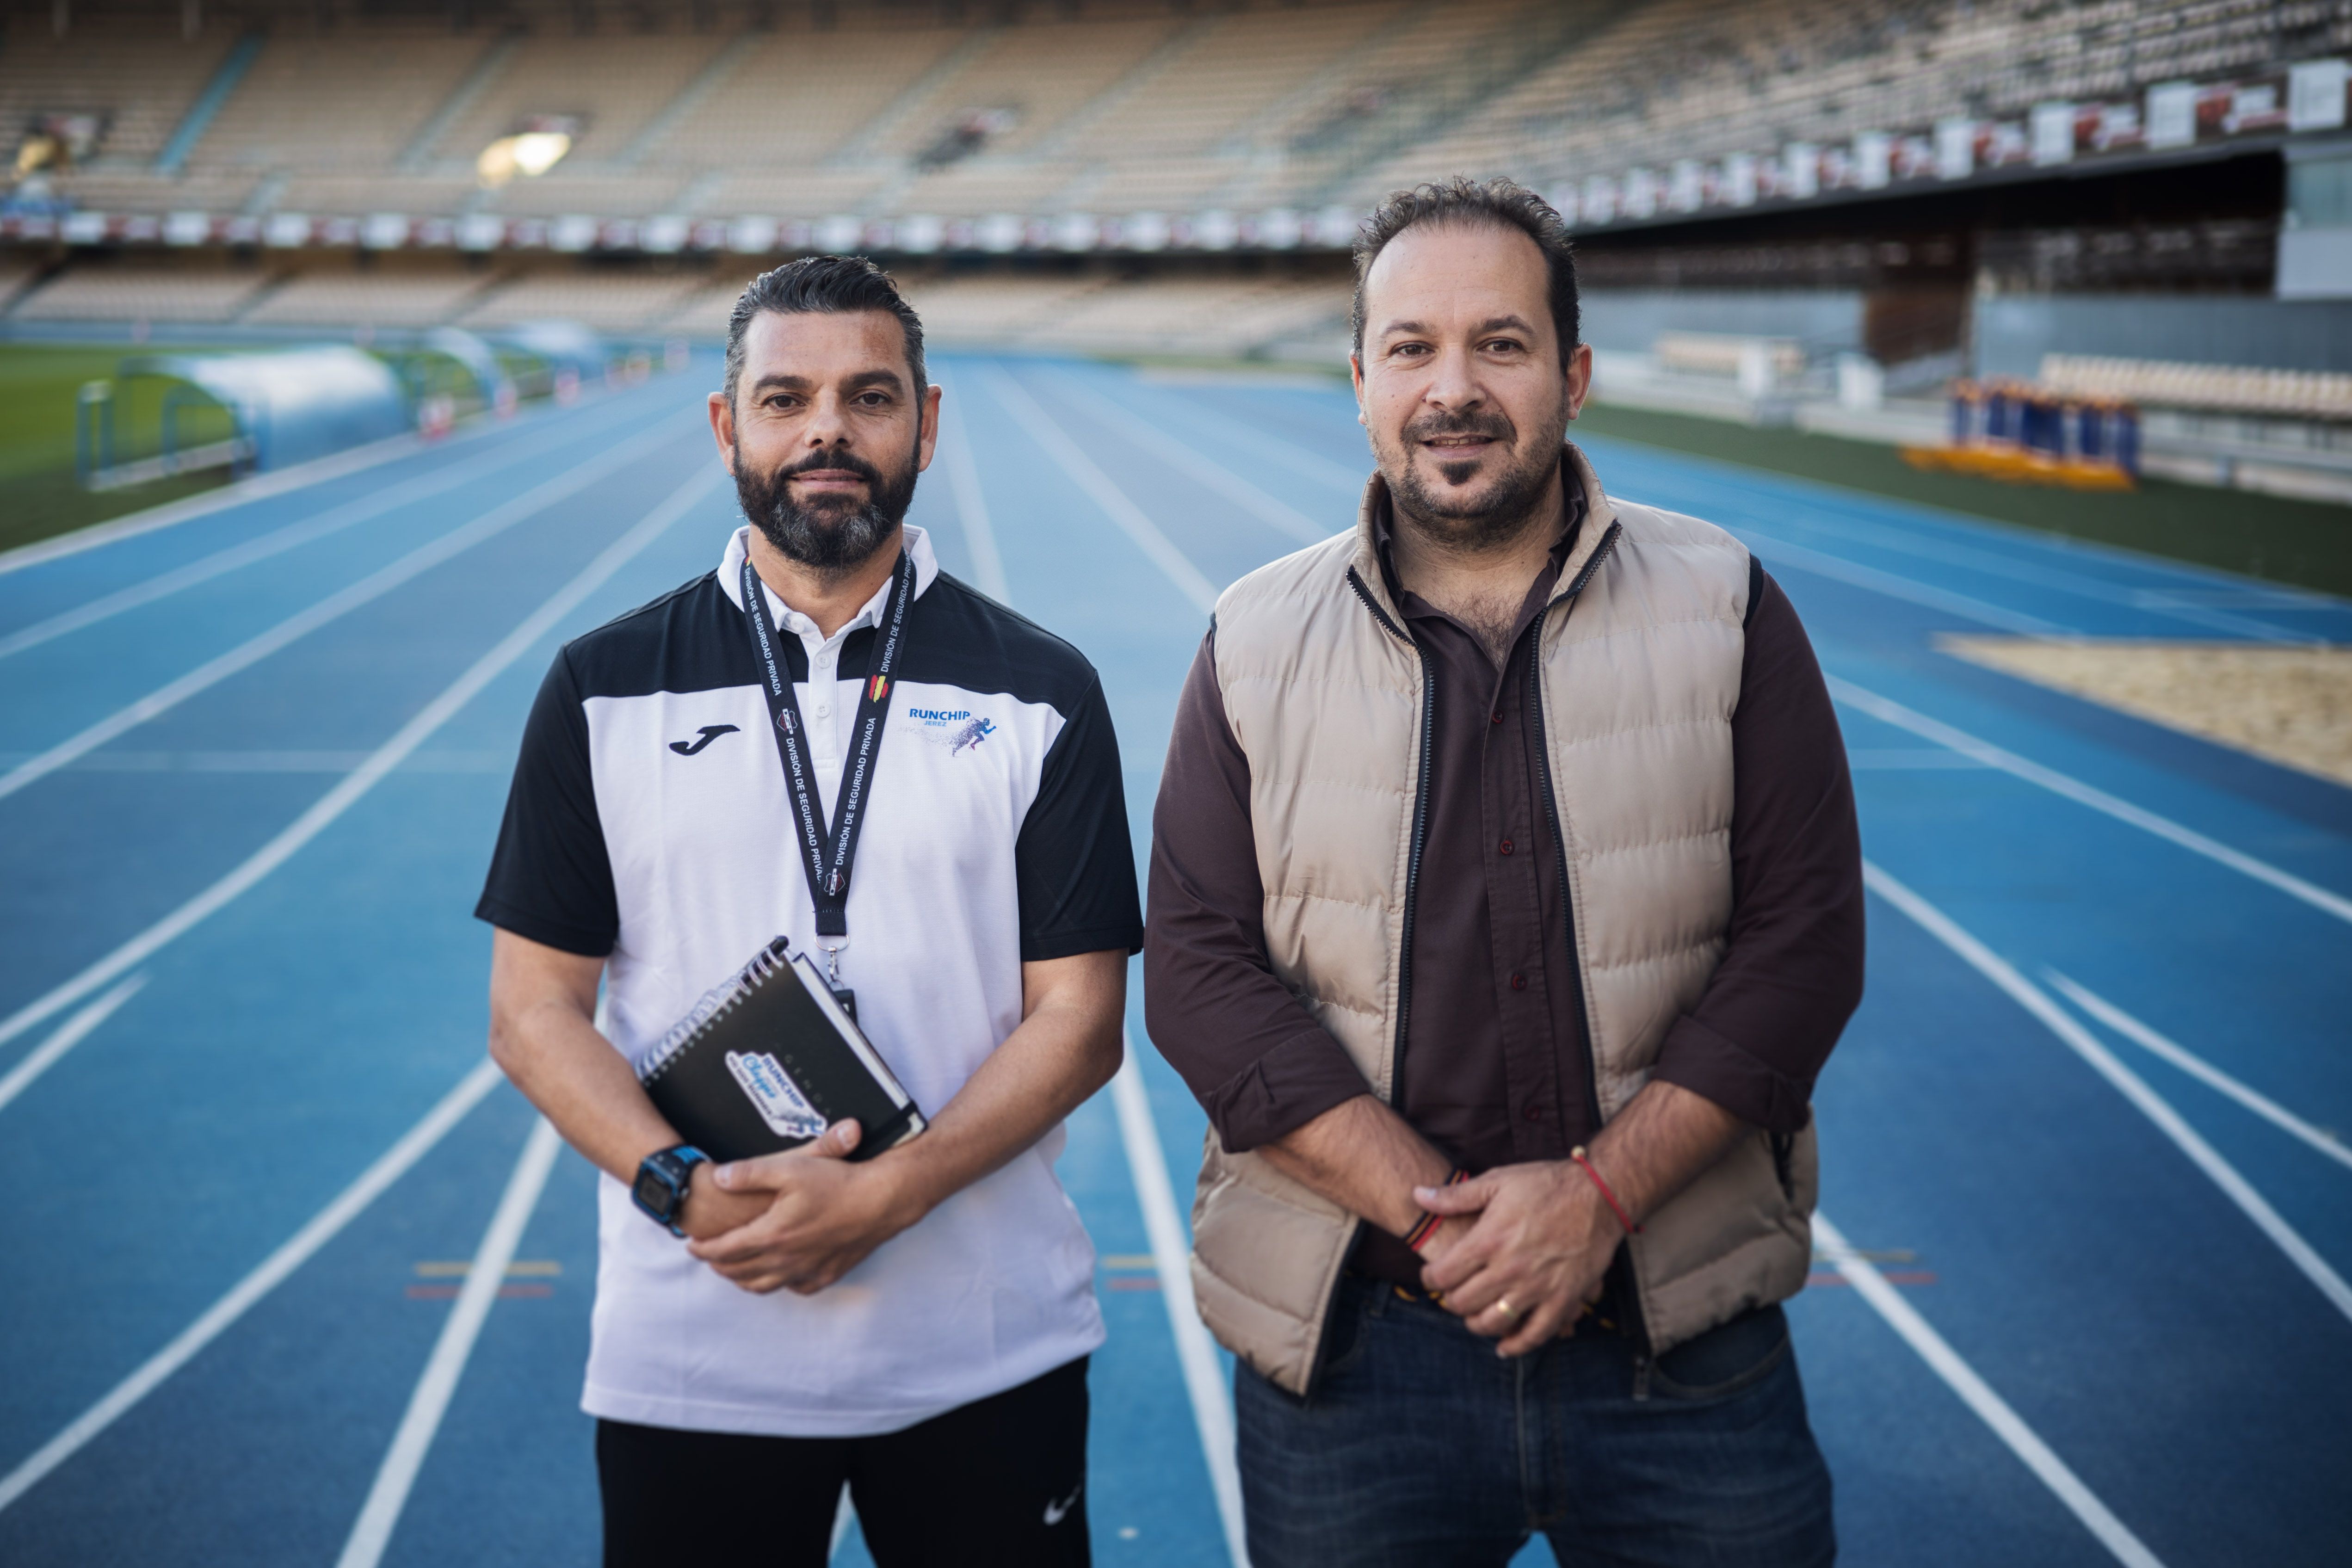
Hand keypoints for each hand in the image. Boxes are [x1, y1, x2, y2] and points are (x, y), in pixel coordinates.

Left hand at [685, 1121, 920, 1293]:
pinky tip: (778, 1274)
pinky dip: (777, 1284)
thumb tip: (718, 1177)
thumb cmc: (837, 1181)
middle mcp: (786, 1259)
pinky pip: (794, 1288)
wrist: (882, 1200)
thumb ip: (749, 1173)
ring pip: (763, 1285)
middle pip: (739, 1272)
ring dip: (741, 1280)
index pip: (725, 1249)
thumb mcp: (789, 1167)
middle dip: (717, 1265)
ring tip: (733, 1269)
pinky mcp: (826, 1274)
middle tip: (707, 1256)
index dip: (703, 1249)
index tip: (691, 1245)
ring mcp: (807, 1270)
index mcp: (771, 1234)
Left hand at [1415, 1161, 1621, 1356]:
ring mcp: (1537, 1288)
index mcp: (1489, 1239)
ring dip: (1476, 1324)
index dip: (1431, 1279)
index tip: (1432, 1276)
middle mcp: (1509, 1268)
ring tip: (1474, 1316)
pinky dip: (1516, 1346)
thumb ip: (1455, 1195)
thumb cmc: (1546, 1184)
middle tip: (1453, 1294)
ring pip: (1493, 1323)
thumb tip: (1417, 1195)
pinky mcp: (1563, 1299)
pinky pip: (1535, 1335)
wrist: (1598, 1196)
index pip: (1444, 1275)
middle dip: (1451, 1301)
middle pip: (1463, 1303)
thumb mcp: (1497, 1181)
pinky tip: (1504, 1346)